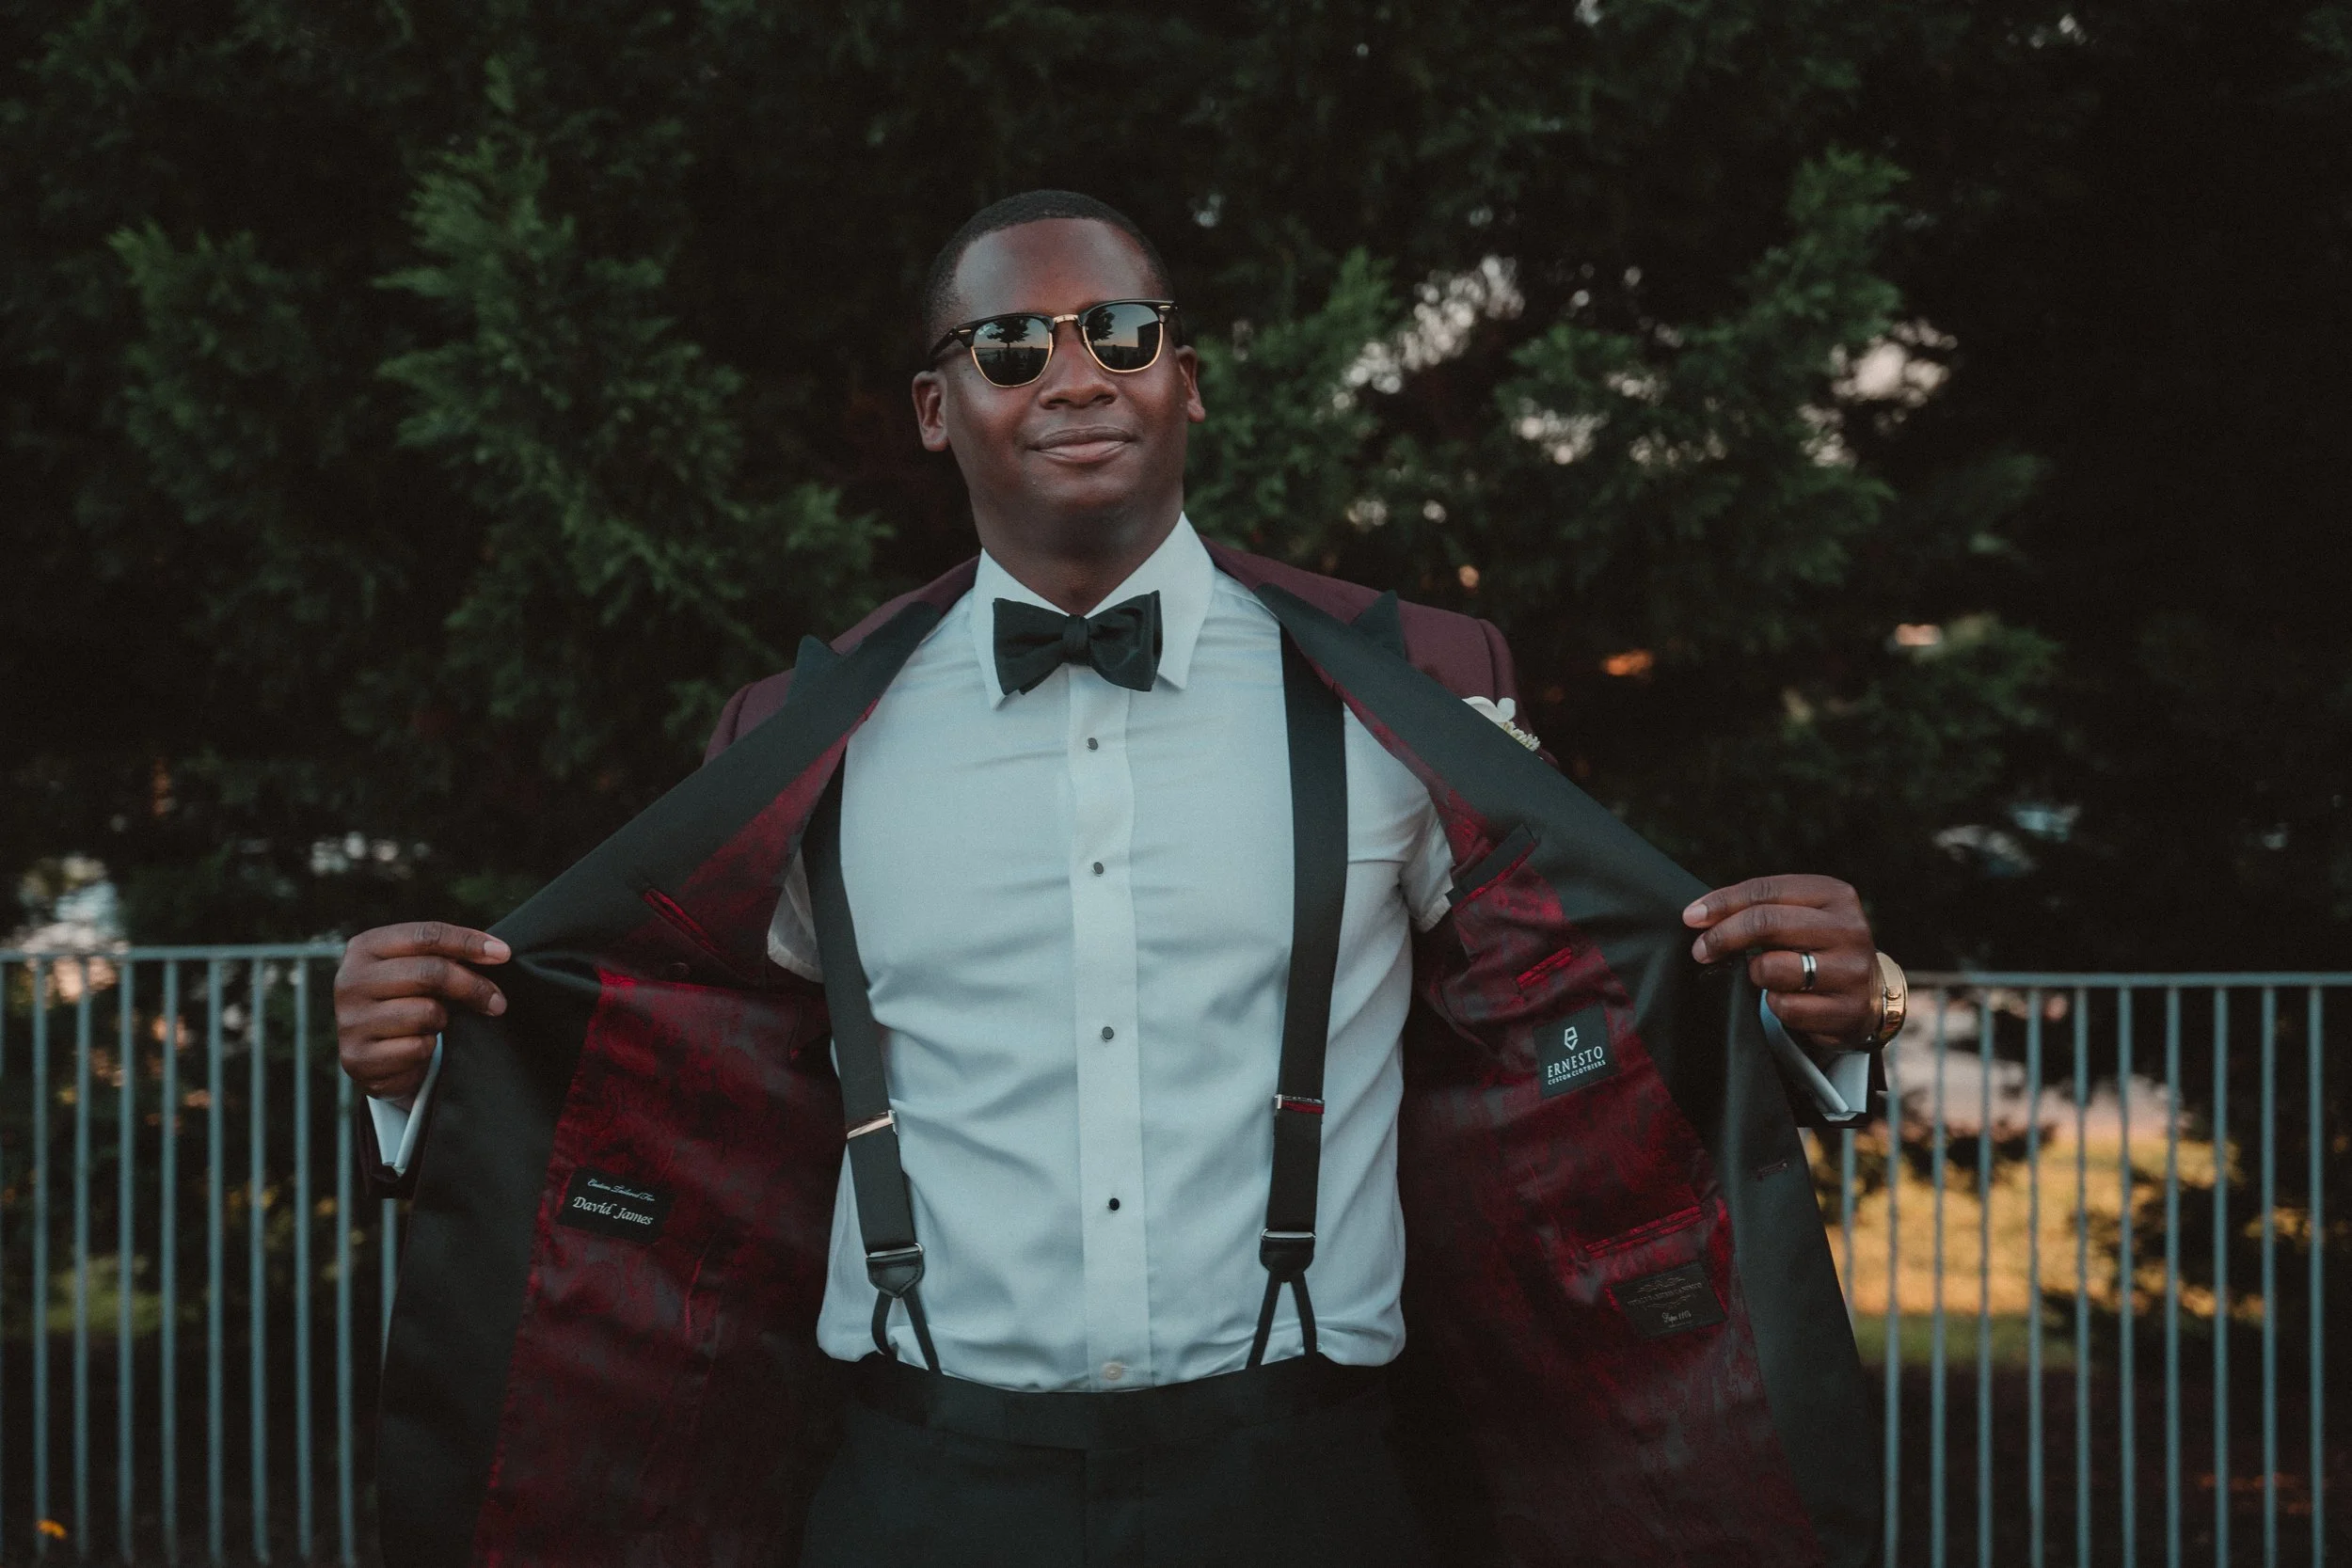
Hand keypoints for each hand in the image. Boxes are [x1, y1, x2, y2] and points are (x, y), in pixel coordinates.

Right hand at [334, 922, 508, 1099]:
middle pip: (430, 973)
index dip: (468, 942)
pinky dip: (427, 1049)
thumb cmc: (404, 1001)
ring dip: (443, 1021)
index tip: (503, 954)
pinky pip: (416, 1048)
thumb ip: (444, 956)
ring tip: (434, 1024)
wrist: (373, 1056)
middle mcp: (350, 980)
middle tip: (497, 1002)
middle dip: (473, 986)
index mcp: (365, 948)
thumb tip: (497, 952)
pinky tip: (416, 1048)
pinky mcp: (357, 1057)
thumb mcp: (414, 969)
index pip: (425, 936)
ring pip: (426, 1013)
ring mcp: (350, 1020)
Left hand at [1683, 875, 1877, 1049]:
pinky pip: (1786, 1007)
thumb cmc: (1816, 948)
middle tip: (1702, 950)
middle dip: (1724, 936)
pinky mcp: (1849, 1010)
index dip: (1721, 903)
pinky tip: (1788, 1000)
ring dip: (1756, 974)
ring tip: (1764, 975)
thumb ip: (1757, 909)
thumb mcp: (1797, 916)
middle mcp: (1849, 928)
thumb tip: (1698, 916)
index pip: (1764, 890)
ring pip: (1773, 968)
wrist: (1868, 995)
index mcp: (1834, 895)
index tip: (1691, 918)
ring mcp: (1852, 970)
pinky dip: (1775, 1005)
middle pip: (1766, 923)